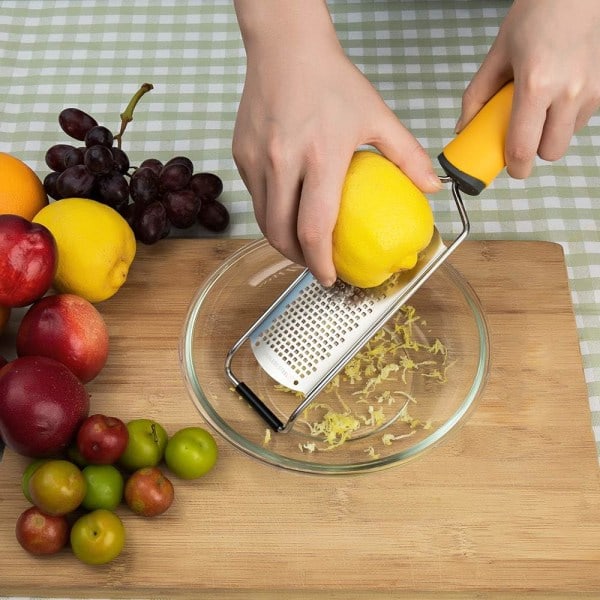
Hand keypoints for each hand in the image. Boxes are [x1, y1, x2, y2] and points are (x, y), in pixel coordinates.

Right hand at [232, 1, 440, 285]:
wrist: (285, 47)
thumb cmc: (331, 80)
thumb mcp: (377, 115)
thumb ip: (407, 155)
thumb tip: (432, 188)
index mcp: (320, 157)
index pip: (314, 229)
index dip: (321, 263)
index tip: (329, 278)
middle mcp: (282, 162)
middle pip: (281, 235)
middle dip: (298, 261)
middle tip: (315, 265)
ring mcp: (256, 160)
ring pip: (263, 220)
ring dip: (281, 241)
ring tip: (301, 245)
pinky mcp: (241, 154)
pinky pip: (254, 196)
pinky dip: (270, 212)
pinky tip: (287, 209)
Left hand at [457, 0, 599, 178]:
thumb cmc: (536, 15)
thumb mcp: (497, 55)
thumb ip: (477, 97)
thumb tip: (463, 129)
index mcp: (536, 84)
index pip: (524, 148)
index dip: (515, 167)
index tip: (509, 168)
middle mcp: (568, 91)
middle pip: (550, 152)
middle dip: (534, 151)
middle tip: (521, 134)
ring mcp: (591, 90)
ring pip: (567, 137)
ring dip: (551, 133)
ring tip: (540, 106)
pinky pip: (581, 120)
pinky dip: (566, 117)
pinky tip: (557, 93)